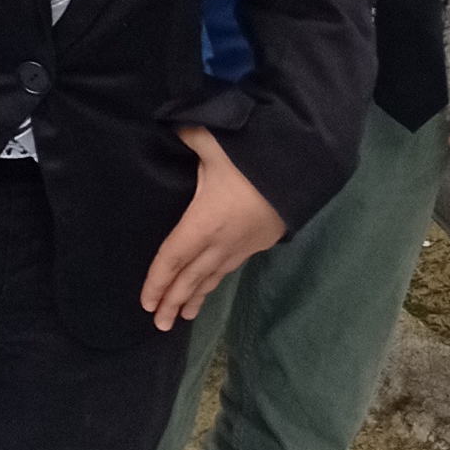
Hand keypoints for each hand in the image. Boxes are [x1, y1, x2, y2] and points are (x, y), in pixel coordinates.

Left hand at [142, 126, 284, 330]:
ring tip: (179, 318)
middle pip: (191, 277)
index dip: (158, 280)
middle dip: (172, 301)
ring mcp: (242, 246)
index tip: (145, 302)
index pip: (174, 257)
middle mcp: (221, 242)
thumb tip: (169, 124)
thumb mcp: (217, 143)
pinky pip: (227, 270)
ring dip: (194, 298)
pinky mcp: (258, 244)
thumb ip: (189, 134)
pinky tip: (208, 290)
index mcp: (205, 221)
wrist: (304, 173)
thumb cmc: (254, 160)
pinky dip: (213, 284)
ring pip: (211, 278)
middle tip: (157, 324)